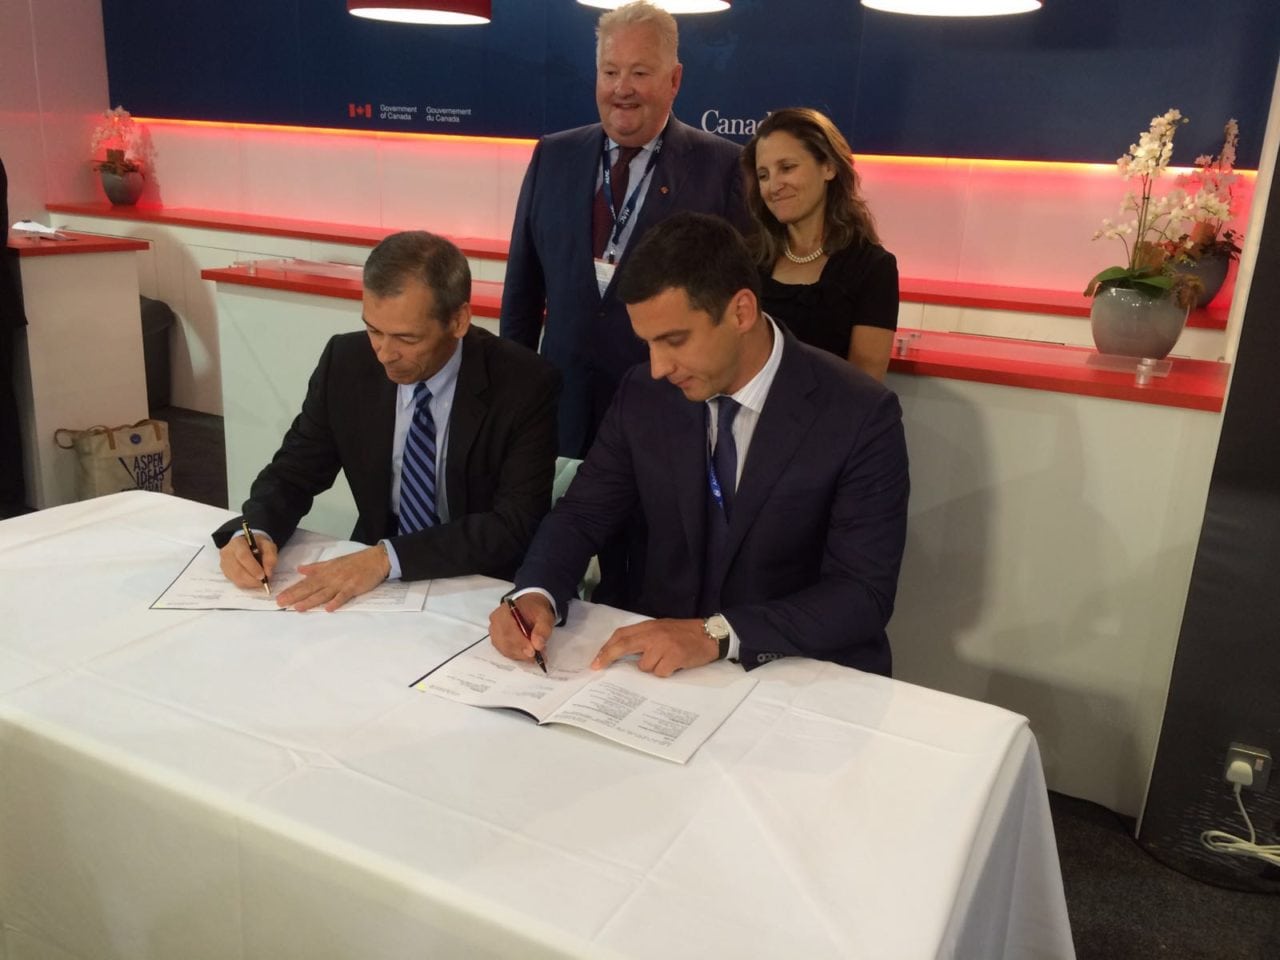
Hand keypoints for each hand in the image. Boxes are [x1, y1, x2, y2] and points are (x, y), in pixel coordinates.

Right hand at [219, 533, 277, 588]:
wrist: (245, 545)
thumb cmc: (257, 545)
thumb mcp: (267, 545)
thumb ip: (270, 556)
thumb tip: (268, 573)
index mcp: (238, 543)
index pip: (243, 556)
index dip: (253, 568)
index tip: (263, 575)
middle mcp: (228, 554)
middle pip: (238, 570)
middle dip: (253, 579)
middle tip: (264, 582)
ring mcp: (224, 564)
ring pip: (236, 578)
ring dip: (250, 583)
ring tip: (260, 581)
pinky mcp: (226, 573)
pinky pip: (235, 582)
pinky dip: (247, 584)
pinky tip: (253, 581)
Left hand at [274, 545, 389, 611]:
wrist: (375, 559)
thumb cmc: (354, 561)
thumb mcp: (332, 562)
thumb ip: (316, 568)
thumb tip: (300, 570)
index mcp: (325, 572)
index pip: (305, 582)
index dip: (292, 590)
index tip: (279, 597)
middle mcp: (330, 578)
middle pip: (310, 588)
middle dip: (295, 596)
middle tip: (281, 603)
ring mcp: (341, 583)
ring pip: (323, 594)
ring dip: (310, 601)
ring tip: (298, 608)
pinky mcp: (353, 587)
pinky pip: (343, 596)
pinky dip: (336, 602)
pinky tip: (328, 609)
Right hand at [489, 593, 554, 662]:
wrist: (531, 609)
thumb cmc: (535, 611)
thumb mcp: (544, 616)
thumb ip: (542, 629)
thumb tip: (538, 645)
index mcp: (505, 610)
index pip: (508, 629)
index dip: (520, 643)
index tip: (533, 651)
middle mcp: (496, 621)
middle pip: (505, 642)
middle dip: (522, 651)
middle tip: (537, 655)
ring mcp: (495, 632)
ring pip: (505, 649)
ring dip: (521, 655)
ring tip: (536, 653)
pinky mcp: (497, 641)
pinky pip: (506, 652)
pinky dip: (518, 655)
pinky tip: (528, 653)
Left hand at [592, 618, 717, 677]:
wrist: (710, 634)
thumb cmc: (685, 634)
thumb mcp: (662, 630)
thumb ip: (645, 638)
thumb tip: (624, 654)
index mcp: (649, 626)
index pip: (621, 635)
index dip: (607, 648)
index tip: (596, 661)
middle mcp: (653, 634)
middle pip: (624, 645)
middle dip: (608, 656)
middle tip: (597, 667)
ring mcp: (663, 645)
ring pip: (644, 666)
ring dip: (652, 668)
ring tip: (666, 662)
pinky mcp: (674, 656)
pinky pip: (660, 672)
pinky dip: (665, 673)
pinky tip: (675, 666)